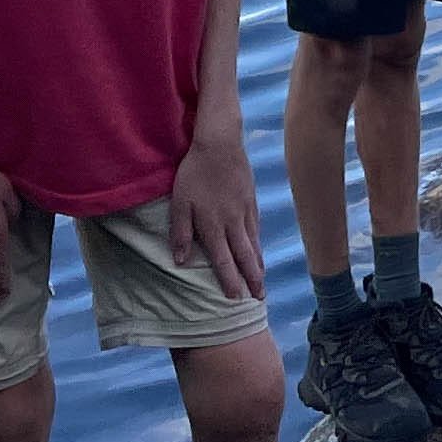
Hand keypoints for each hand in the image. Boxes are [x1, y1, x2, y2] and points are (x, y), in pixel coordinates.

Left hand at [167, 123, 264, 300]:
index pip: (223, 259)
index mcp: (213, 225)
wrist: (220, 144)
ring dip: (258, 265)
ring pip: (253, 244)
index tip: (235, 297)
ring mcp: (245, 212)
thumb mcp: (179, 202)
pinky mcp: (251, 201)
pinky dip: (259, 244)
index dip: (229, 280)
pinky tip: (259, 251)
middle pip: (244, 256)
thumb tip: (181, 261)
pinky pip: (256, 229)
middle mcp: (232, 223)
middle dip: (252, 279)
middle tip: (259, 298)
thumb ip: (181, 232)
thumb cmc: (194, 173)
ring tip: (262, 281)